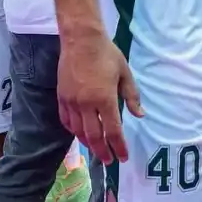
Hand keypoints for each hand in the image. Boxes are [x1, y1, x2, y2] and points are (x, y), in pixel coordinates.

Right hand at [57, 30, 142, 165]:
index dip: (118, 146)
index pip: (113, 130)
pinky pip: (66, 121)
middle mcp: (86, 104)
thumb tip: (140, 115)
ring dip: (88, 143)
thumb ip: (132, 96)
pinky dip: (73, 131)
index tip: (123, 157)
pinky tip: (79, 134)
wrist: (81, 40)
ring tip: (96, 149)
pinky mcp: (61, 97)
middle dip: (103, 151)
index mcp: (105, 98)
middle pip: (94, 136)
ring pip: (78, 131)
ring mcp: (71, 102)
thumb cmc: (107, 54)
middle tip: (109, 161)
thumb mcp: (125, 73)